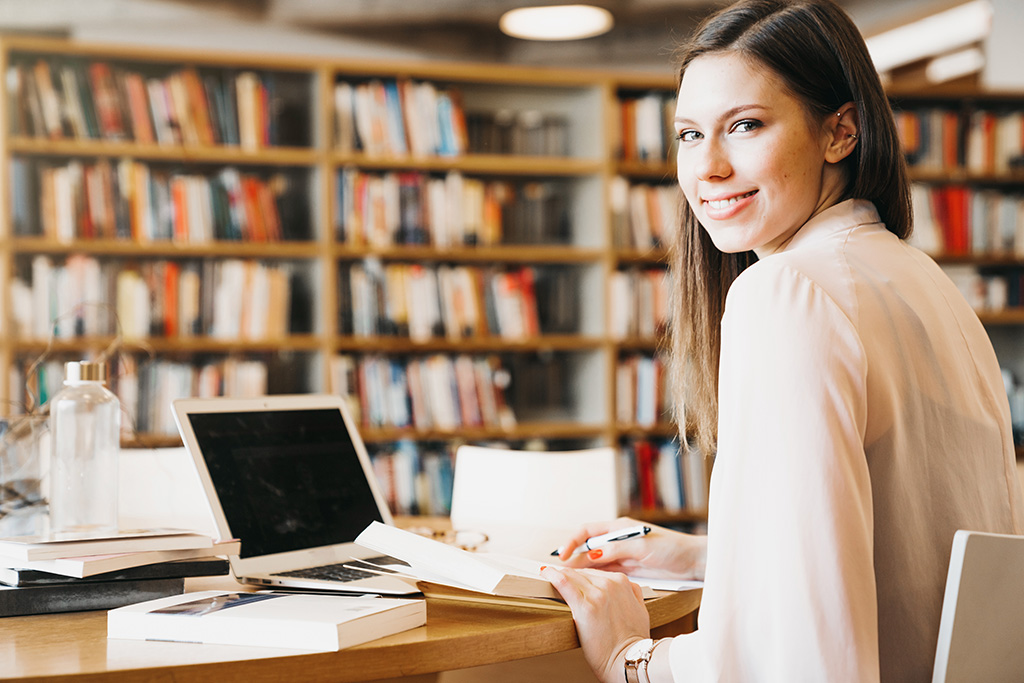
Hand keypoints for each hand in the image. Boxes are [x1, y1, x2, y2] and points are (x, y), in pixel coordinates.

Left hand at [541, 564, 649, 682]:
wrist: (627, 659)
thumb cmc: (632, 640)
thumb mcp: (640, 609)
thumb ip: (632, 592)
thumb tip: (625, 586)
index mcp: (622, 582)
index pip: (594, 572)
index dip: (580, 576)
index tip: (571, 579)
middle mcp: (610, 584)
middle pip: (581, 573)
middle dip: (569, 576)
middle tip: (556, 579)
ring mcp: (597, 594)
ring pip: (571, 575)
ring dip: (557, 574)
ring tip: (548, 576)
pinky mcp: (585, 606)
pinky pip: (563, 583)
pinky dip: (552, 575)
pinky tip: (545, 574)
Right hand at [553, 517, 706, 579]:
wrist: (692, 561)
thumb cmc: (672, 548)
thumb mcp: (642, 547)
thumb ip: (617, 549)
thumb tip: (593, 553)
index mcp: (619, 528)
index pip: (588, 531)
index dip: (572, 541)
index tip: (562, 555)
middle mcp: (617, 539)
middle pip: (589, 547)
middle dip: (574, 558)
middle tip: (561, 572)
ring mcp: (622, 554)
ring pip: (595, 561)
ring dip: (583, 569)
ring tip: (569, 580)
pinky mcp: (628, 568)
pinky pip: (605, 571)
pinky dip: (595, 576)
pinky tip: (588, 584)